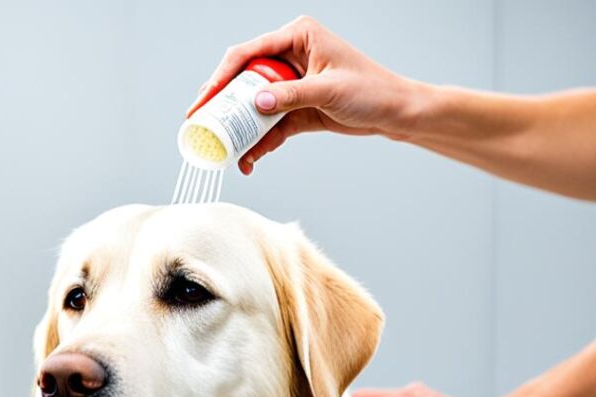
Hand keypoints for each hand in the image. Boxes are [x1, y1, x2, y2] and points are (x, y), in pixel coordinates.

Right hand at [188, 15, 423, 173]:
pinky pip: (269, 126)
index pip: (248, 54)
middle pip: (244, 80)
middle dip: (223, 107)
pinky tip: (249, 160)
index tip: (203, 101)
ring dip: (240, 131)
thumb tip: (256, 103)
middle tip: (202, 127)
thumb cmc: (370, 90)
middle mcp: (289, 57)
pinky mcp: (295, 109)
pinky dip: (259, 144)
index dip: (220, 77)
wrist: (393, 112)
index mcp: (297, 37)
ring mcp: (291, 85)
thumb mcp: (328, 90)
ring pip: (254, 107)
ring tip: (226, 152)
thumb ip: (291, 96)